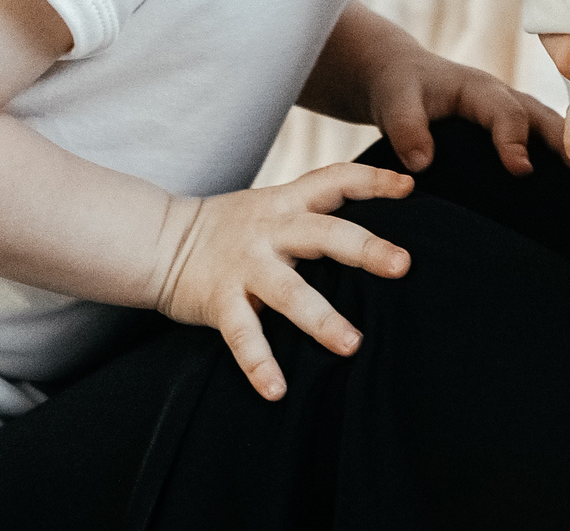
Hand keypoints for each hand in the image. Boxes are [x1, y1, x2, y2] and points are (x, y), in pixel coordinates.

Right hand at [151, 163, 414, 398]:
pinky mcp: (219, 300)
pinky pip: (243, 335)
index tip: (410, 187)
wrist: (159, 241)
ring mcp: (245, 266)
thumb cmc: (232, 228)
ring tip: (351, 345)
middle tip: (403, 265)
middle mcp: (271, 231)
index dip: (373, 180)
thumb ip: (313, 215)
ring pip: (289, 292)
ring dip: (321, 319)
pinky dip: (259, 364)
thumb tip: (375, 236)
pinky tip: (276, 390)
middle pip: (325, 233)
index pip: (336, 179)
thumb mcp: (273, 207)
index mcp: (287, 203)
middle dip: (365, 249)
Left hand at [367, 44, 563, 174]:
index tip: (521, 171)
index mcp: (480, 89)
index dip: (515, 140)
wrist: (402, 76)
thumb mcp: (393, 102)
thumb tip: (421, 164)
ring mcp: (514, 112)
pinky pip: (544, 142)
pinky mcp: (514, 129)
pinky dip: (563, 160)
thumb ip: (405, 128)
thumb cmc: (400, 88)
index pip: (507, 112)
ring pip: (552, 130)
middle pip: (546, 118)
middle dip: (568, 144)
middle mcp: (505, 98)